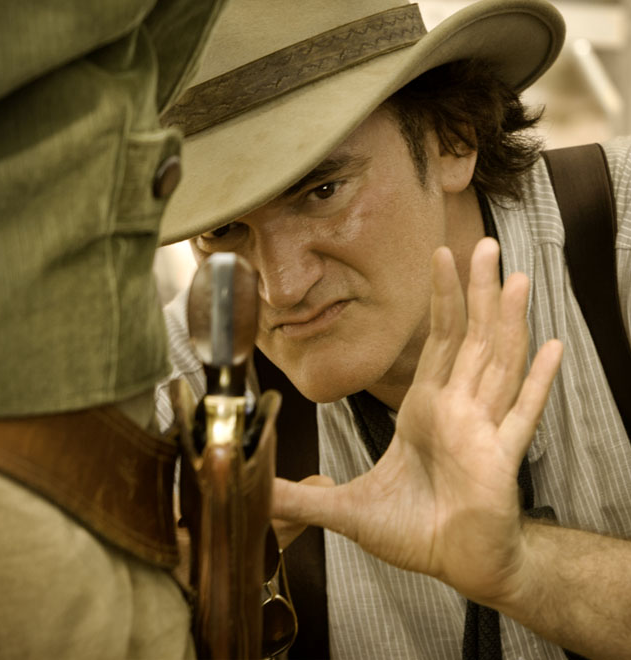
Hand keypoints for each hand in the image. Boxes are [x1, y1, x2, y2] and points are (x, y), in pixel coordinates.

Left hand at [272, 238, 562, 605]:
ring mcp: (482, 432)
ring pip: (497, 364)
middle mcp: (457, 411)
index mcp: (426, 409)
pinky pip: (522, 415)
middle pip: (470, 339)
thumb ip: (304, 500)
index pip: (437, 343)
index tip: (439, 258)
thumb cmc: (416, 530)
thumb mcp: (349, 509)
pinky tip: (551, 348)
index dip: (440, 300)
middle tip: (480, 244)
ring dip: (506, 322)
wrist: (456, 565)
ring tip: (516, 279)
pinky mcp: (499, 462)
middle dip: (475, 292)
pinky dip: (537, 382)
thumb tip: (259, 491)